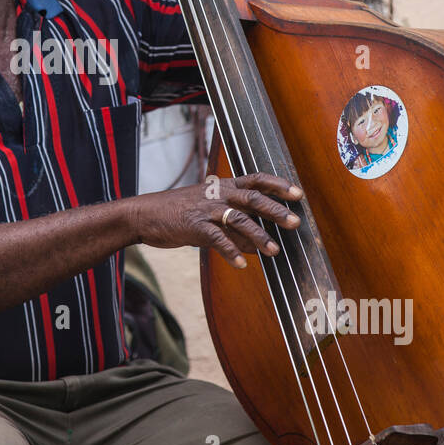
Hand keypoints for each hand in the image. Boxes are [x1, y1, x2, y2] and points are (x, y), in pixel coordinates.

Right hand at [127, 172, 302, 268]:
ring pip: (238, 220)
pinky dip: (231, 252)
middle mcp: (217, 194)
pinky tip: (242, 265)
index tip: (298, 193)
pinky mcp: (194, 225)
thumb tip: (258, 245)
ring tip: (274, 251)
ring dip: (258, 236)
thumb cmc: (179, 212)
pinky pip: (217, 239)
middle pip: (252, 199)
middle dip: (276, 210)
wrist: (145, 214)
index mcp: (223, 186)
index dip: (278, 185)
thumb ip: (233, 225)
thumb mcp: (208, 211)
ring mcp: (206, 209)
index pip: (255, 179)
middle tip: (295, 222)